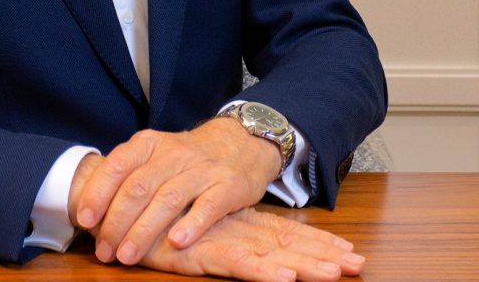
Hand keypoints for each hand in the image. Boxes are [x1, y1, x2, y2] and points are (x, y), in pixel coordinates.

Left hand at [74, 117, 279, 264]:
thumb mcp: (156, 153)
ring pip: (168, 199)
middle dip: (117, 222)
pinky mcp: (228, 186)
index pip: (118, 166)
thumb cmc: (187, 157)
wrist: (241, 141)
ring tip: (127, 255)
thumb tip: (91, 209)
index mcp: (150, 144)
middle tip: (105, 250)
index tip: (85, 220)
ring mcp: (202, 170)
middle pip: (139, 187)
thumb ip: (129, 175)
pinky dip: (191, 225)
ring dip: (144, 230)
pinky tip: (176, 243)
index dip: (99, 193)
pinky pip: (208, 206)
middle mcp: (174, 154)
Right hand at [137, 206, 365, 280]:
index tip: (350, 251)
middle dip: (322, 254)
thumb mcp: (197, 227)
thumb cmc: (157, 218)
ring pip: (270, 254)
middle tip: (358, 263)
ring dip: (303, 264)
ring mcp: (219, 238)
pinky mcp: (200, 252)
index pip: (285, 231)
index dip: (317, 240)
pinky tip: (283, 279)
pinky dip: (261, 273)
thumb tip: (253, 248)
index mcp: (237, 222)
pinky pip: (236, 264)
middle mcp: (234, 228)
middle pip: (286, 242)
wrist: (119, 204)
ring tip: (335, 273)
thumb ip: (222, 235)